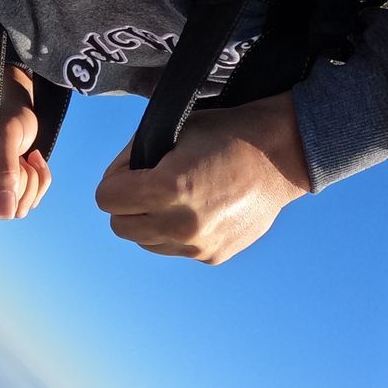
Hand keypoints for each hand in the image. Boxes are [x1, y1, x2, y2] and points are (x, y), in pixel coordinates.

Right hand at [0, 64, 52, 219]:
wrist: (15, 106)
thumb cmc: (8, 110)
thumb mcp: (10, 134)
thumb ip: (4, 169)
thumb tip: (5, 212)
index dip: (7, 179)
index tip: (16, 155)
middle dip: (21, 181)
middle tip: (21, 153)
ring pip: (10, 211)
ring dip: (32, 183)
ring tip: (27, 157)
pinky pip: (19, 209)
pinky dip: (35, 188)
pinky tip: (29, 165)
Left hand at [93, 91, 312, 262]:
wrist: (280, 156)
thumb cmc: (226, 134)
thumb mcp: (173, 131)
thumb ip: (137, 156)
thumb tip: (119, 177)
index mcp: (168, 189)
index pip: (106, 199)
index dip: (114, 179)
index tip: (131, 170)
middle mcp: (181, 224)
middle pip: (120, 227)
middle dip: (125, 204)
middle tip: (145, 184)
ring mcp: (198, 245)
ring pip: (145, 242)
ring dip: (148, 221)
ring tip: (171, 197)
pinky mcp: (213, 256)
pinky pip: (174, 248)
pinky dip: (174, 232)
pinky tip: (195, 209)